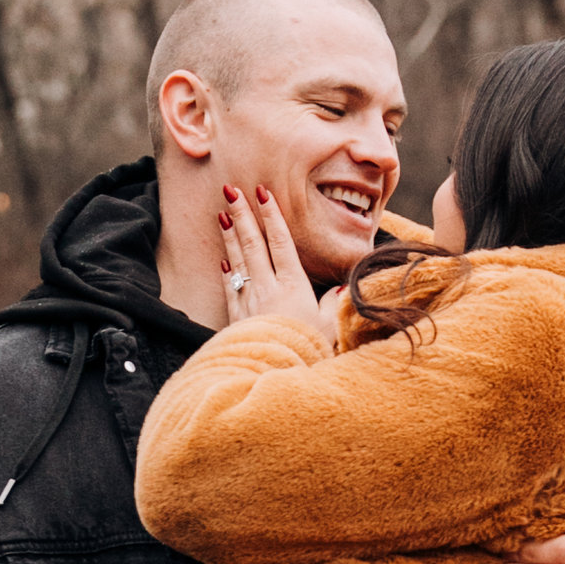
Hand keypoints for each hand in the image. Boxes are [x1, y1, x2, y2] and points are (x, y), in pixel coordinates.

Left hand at [217, 186, 338, 348]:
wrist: (272, 374)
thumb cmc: (306, 349)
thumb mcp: (329, 326)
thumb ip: (333, 304)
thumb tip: (342, 287)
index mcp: (293, 284)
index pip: (280, 241)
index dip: (270, 215)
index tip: (261, 193)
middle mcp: (268, 287)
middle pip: (253, 243)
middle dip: (242, 214)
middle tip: (231, 190)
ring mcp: (249, 300)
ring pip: (238, 260)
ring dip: (230, 235)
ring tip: (222, 213)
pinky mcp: (236, 317)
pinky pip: (230, 287)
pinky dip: (227, 271)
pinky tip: (224, 260)